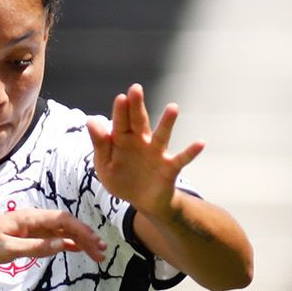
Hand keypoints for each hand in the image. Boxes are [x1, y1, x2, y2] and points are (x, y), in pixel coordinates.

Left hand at [0, 208, 106, 264]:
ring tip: (94, 253)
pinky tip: (74, 249)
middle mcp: (32, 219)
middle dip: (85, 237)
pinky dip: (63, 241)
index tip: (96, 244)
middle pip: (65, 224)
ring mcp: (28, 226)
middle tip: (101, 253)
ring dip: (77, 240)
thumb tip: (65, 244)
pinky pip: (49, 236)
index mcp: (29, 218)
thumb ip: (38, 247)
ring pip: (59, 230)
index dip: (82, 231)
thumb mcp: (9, 249)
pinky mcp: (23, 235)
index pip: (64, 220)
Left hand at [87, 83, 203, 216]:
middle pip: (139, 121)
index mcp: (123, 140)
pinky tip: (201, 143)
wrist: (141, 201)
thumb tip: (90, 120)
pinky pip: (182, 159)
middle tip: (136, 88)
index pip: (120, 122)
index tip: (121, 98)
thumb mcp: (105, 164)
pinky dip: (191, 152)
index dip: (120, 111)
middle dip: (137, 105)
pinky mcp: (169, 168)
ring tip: (173, 107)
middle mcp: (142, 142)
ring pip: (162, 135)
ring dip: (167, 122)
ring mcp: (157, 153)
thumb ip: (99, 144)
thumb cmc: (122, 179)